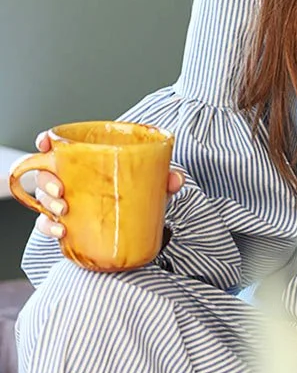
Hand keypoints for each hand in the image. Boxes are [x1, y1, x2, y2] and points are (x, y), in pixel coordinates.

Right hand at [32, 130, 184, 241]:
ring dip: (48, 203)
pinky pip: (47, 223)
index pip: (60, 146)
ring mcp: (67, 201)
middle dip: (47, 180)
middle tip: (61, 191)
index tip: (45, 143)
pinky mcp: (67, 222)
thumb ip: (166, 177)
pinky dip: (49, 226)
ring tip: (63, 210)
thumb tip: (176, 178)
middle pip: (46, 173)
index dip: (46, 142)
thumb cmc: (140, 193)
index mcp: (88, 161)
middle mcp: (72, 179)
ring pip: (44, 198)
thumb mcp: (154, 182)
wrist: (141, 224)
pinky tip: (61, 230)